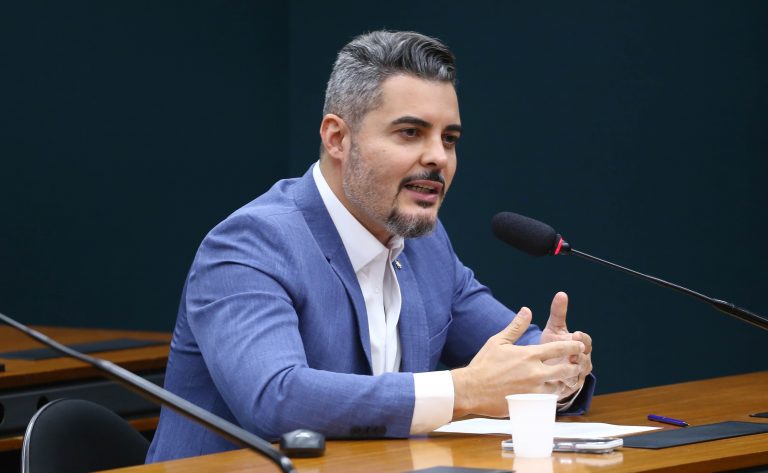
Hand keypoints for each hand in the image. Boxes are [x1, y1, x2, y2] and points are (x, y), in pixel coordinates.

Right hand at [451, 308, 584, 417]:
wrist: (471, 389)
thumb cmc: (484, 364)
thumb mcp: (499, 341)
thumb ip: (516, 326)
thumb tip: (527, 310)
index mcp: (529, 354)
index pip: (559, 348)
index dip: (573, 346)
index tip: (580, 345)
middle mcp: (535, 372)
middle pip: (565, 369)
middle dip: (574, 366)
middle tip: (577, 364)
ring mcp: (534, 389)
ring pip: (559, 386)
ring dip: (563, 382)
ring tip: (565, 379)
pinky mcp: (530, 403)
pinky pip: (549, 400)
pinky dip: (552, 395)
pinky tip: (551, 393)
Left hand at [540, 292, 592, 398]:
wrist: (545, 367)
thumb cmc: (552, 345)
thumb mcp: (554, 329)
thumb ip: (558, 313)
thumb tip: (561, 294)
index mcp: (580, 345)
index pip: (586, 341)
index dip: (582, 338)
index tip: (575, 334)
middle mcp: (582, 360)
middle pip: (586, 358)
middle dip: (580, 355)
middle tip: (573, 352)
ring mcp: (577, 374)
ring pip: (580, 373)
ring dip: (574, 370)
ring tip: (566, 368)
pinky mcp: (569, 387)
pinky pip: (570, 386)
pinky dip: (566, 383)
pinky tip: (559, 380)